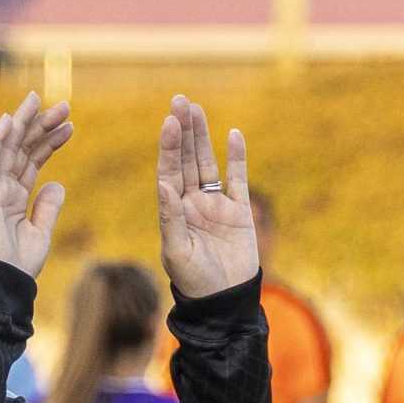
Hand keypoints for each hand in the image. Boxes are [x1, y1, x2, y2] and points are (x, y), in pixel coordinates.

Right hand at [0, 93, 72, 276]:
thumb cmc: (20, 265)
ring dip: (23, 123)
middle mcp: (2, 189)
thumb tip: (57, 183)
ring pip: (8, 148)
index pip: (33, 161)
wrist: (4, 284)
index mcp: (15, 198)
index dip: (50, 142)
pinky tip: (10, 120)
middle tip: (63, 106)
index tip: (69, 126)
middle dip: (41, 126)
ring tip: (40, 100)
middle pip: (22, 149)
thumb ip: (47, 207)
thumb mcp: (42, 232)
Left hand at [155, 96, 255, 298]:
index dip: (169, 147)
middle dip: (183, 131)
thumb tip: (164, 184)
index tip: (170, 122)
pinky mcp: (239, 211)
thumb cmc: (195, 281)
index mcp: (173, 210)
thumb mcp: (177, 252)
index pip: (169, 170)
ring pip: (208, 163)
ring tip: (196, 108)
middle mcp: (192, 202)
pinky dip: (237, 158)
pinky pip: (238, 179)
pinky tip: (233, 134)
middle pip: (186, 159)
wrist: (225, 301)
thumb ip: (170, 218)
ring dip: (203, 137)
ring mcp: (216, 205)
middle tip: (180, 101)